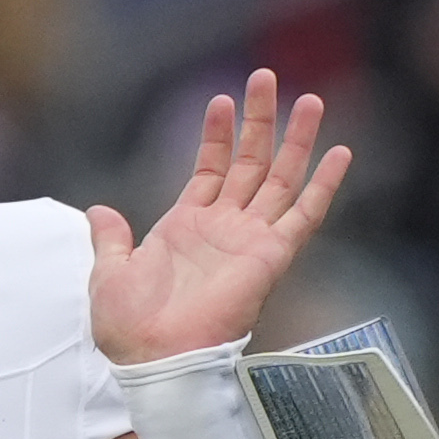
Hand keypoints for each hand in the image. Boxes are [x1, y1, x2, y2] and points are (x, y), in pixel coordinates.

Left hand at [87, 68, 352, 366]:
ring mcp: (249, 240)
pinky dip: (324, 185)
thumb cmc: (130, 329)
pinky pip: (305, 216)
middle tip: (266, 77)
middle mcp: (223, 229)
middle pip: (251, 163)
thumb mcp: (109, 275)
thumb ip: (112, 239)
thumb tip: (98, 211)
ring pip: (281, 178)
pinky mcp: (270, 257)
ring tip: (309, 98)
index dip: (216, 135)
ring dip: (296, 139)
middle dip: (260, 120)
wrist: (155, 361)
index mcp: (186, 228)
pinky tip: (340, 152)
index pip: (210, 169)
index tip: (221, 100)